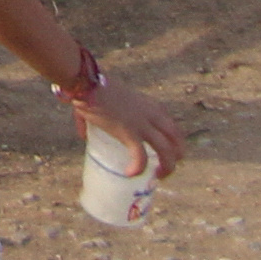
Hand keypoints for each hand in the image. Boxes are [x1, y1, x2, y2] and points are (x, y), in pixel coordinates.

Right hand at [69, 77, 185, 179]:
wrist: (87, 83)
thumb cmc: (92, 88)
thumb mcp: (100, 102)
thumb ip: (91, 118)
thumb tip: (83, 135)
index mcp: (149, 105)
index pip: (171, 124)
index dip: (171, 140)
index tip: (162, 151)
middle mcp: (151, 114)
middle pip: (176, 137)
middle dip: (177, 155)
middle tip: (166, 167)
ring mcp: (142, 124)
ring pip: (167, 150)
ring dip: (167, 166)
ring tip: (158, 176)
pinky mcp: (130, 133)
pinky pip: (141, 156)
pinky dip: (138, 168)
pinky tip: (130, 174)